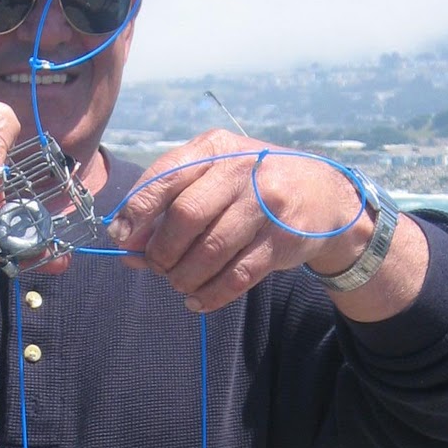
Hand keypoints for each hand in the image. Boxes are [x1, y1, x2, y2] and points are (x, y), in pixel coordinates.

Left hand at [105, 132, 380, 311]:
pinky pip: (237, 276)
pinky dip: (211, 294)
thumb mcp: (214, 175)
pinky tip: (198, 300)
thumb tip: (125, 247)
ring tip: (179, 283)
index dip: (137, 211)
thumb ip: (169, 203)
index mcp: (215, 147)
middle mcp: (242, 169)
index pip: (165, 176)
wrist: (326, 195)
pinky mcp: (283, 239)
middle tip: (158, 267)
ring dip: (184, 277)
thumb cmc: (253, 185)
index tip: (122, 238)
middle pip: (185, 218)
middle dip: (161, 251)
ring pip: (210, 252)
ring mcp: (266, 204)